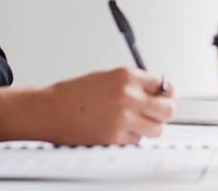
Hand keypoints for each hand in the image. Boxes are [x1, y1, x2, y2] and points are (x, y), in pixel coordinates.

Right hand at [0, 68, 176, 145]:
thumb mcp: (107, 77)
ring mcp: (123, 119)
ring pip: (156, 128)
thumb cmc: (74, 95)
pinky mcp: (115, 138)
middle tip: (160, 112)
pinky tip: (118, 130)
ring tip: (136, 123)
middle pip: (167, 108)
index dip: (165, 92)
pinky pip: (137, 141)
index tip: (165, 96)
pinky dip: (132, 138)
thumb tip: (157, 91)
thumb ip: (133, 84)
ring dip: (150, 127)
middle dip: (165, 110)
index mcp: (126, 76)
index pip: (163, 84)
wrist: (49, 111)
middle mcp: (128, 96)